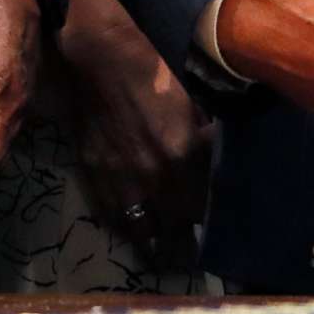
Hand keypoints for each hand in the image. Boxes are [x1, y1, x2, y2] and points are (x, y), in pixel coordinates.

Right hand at [59, 4, 212, 265]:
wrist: (96, 58)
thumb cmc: (150, 68)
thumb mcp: (191, 97)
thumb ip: (203, 133)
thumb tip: (215, 153)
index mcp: (182, 154)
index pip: (205, 202)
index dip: (213, 212)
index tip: (220, 220)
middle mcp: (152, 177)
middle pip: (177, 226)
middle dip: (188, 236)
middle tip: (197, 247)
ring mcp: (120, 182)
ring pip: (143, 231)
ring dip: (157, 243)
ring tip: (167, 255)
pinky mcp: (93, 178)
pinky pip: (113, 218)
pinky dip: (127, 228)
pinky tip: (137, 233)